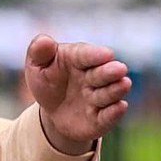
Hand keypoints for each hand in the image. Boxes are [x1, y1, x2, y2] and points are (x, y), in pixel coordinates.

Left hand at [25, 34, 131, 154]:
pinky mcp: (100, 119)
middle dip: (110, 72)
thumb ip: (39, 52)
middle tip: (119, 68)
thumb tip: (44, 40)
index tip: (107, 54)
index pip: (86, 55)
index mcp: (77, 60)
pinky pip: (107, 116)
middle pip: (102, 74)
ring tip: (124, 83)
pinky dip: (114, 112)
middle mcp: (92, 78)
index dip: (95, 55)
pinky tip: (121, 106)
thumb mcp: (37, 66)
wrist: (53, 112)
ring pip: (108, 94)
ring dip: (115, 90)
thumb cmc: (47, 82)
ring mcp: (98, 99)